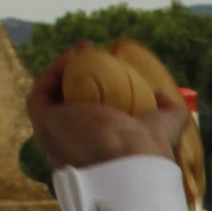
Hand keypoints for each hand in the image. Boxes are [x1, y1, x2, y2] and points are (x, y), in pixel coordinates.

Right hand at [26, 49, 191, 171]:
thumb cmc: (148, 147)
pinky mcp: (43, 124)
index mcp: (98, 151)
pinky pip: (40, 94)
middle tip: (90, 52)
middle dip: (77, 76)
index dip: (95, 91)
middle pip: (69, 104)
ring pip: (52, 98)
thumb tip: (162, 95)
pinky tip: (69, 57)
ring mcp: (55, 136)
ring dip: (63, 70)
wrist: (127, 160)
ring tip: (81, 49)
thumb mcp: (167, 127)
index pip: (91, 118)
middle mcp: (73, 145)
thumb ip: (171, 112)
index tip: (107, 67)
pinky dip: (52, 74)